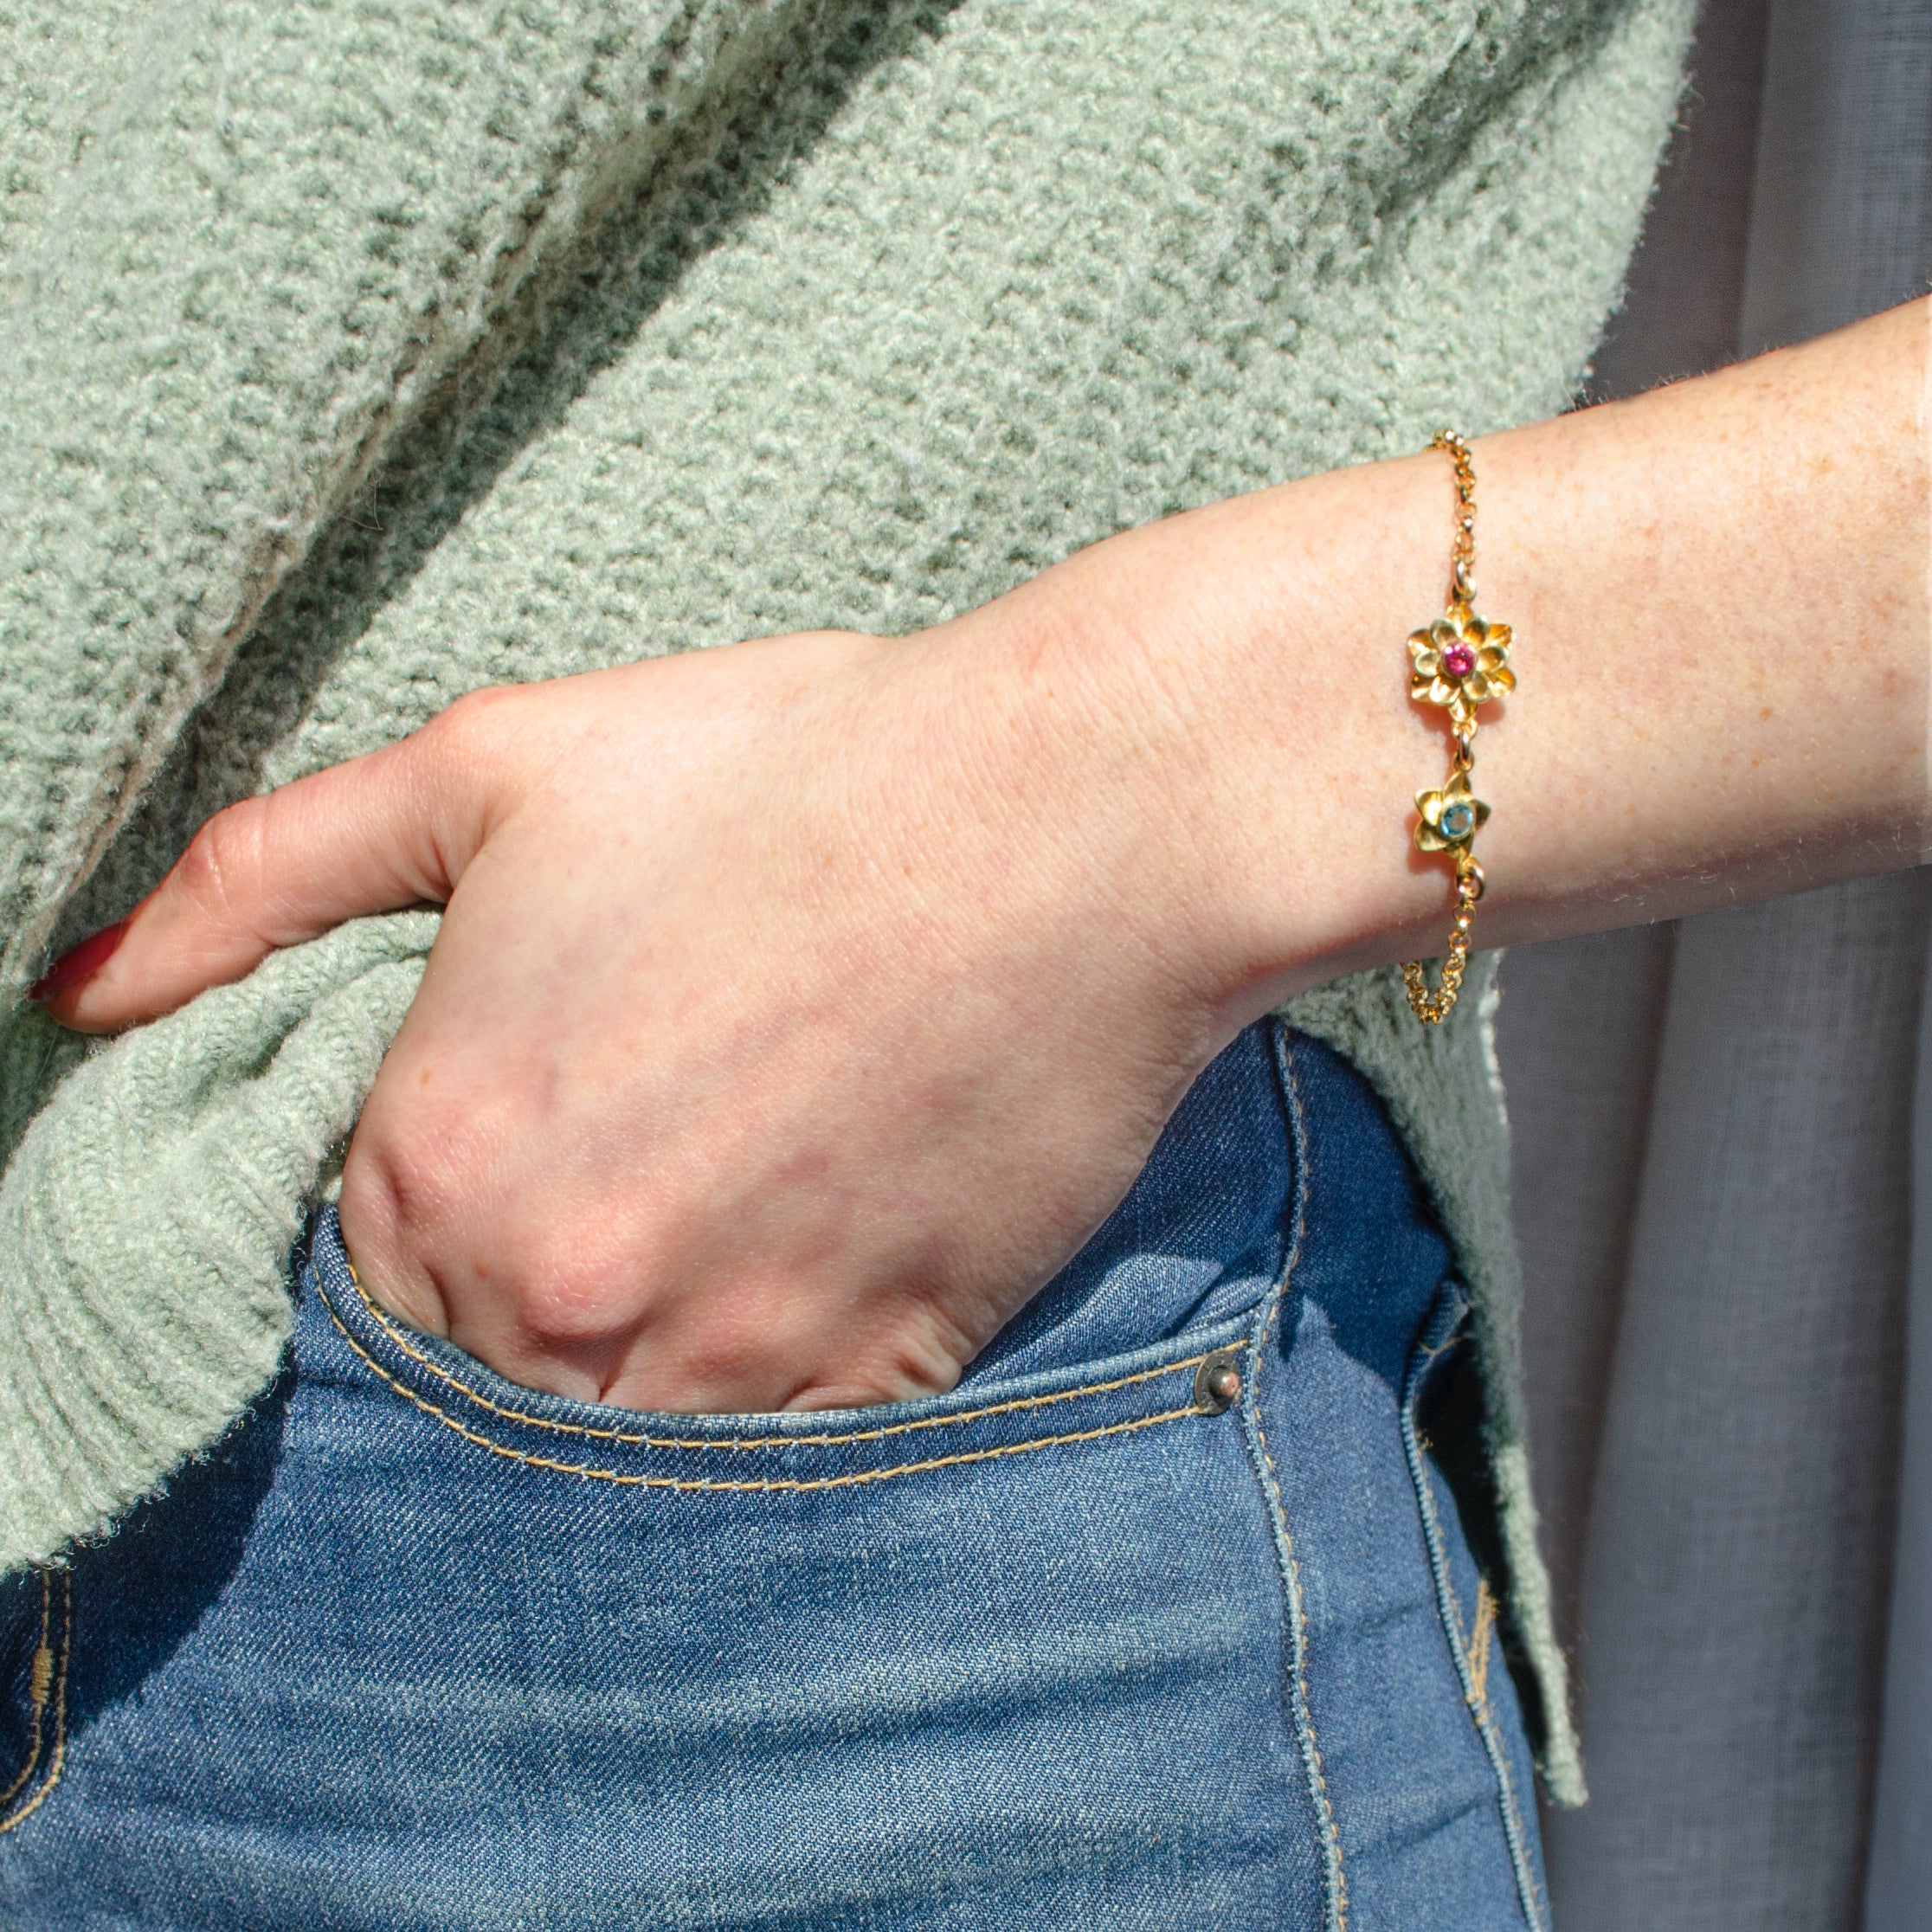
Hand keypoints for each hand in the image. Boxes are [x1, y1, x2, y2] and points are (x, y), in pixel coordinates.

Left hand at [34, 616, 1249, 1409]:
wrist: (1068, 818)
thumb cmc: (788, 772)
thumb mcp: (499, 768)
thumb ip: (265, 879)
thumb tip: (80, 989)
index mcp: (434, 1154)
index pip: (358, 1283)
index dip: (438, 1216)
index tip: (543, 1145)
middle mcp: (555, 1291)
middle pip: (485, 1374)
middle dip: (543, 1289)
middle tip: (658, 1166)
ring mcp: (723, 1359)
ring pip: (621, 1443)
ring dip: (651, 1356)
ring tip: (738, 1214)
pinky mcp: (875, 1382)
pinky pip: (775, 1463)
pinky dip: (773, 1395)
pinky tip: (820, 1264)